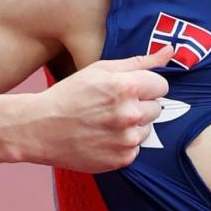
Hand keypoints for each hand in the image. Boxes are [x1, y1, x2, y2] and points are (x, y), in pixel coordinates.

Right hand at [27, 46, 172, 172]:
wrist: (40, 128)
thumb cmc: (70, 94)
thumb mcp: (101, 69)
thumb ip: (140, 61)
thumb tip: (170, 51)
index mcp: (128, 87)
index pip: (162, 86)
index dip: (145, 85)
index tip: (128, 89)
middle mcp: (131, 114)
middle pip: (157, 107)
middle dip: (140, 104)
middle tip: (113, 105)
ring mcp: (127, 139)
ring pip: (147, 128)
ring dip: (133, 125)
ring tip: (105, 122)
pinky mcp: (122, 159)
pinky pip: (135, 148)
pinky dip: (123, 144)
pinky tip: (103, 137)